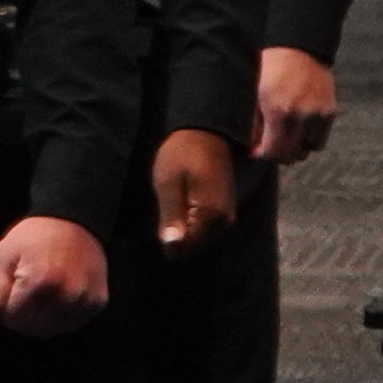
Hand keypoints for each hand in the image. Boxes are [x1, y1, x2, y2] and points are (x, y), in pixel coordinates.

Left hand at [0, 213, 109, 336]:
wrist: (74, 222)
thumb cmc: (34, 237)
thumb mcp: (5, 254)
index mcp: (40, 281)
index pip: (13, 318)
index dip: (5, 308)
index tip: (9, 291)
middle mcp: (66, 294)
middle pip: (32, 327)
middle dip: (21, 315)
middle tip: (23, 293)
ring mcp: (85, 300)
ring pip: (52, 330)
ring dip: (40, 320)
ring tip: (40, 295)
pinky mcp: (98, 302)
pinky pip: (72, 325)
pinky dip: (60, 319)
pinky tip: (56, 300)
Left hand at [151, 126, 236, 252]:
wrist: (204, 132)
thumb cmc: (181, 153)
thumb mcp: (168, 183)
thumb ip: (172, 216)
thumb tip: (173, 247)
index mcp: (212, 215)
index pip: (185, 250)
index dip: (166, 242)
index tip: (156, 221)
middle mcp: (225, 220)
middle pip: (192, 247)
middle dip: (173, 236)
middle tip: (162, 207)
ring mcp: (226, 216)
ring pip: (197, 239)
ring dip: (180, 229)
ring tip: (169, 202)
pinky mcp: (223, 211)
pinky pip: (202, 229)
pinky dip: (187, 223)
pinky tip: (178, 203)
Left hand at [254, 46, 338, 165]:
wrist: (299, 49)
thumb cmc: (269, 70)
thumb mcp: (253, 93)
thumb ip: (252, 123)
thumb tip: (252, 149)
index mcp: (278, 110)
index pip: (272, 150)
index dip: (262, 156)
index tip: (255, 152)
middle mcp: (301, 115)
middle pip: (291, 155)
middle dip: (277, 155)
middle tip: (268, 148)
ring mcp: (318, 114)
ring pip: (307, 150)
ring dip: (295, 149)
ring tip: (283, 138)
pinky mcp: (330, 112)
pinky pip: (319, 141)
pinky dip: (309, 140)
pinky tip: (297, 130)